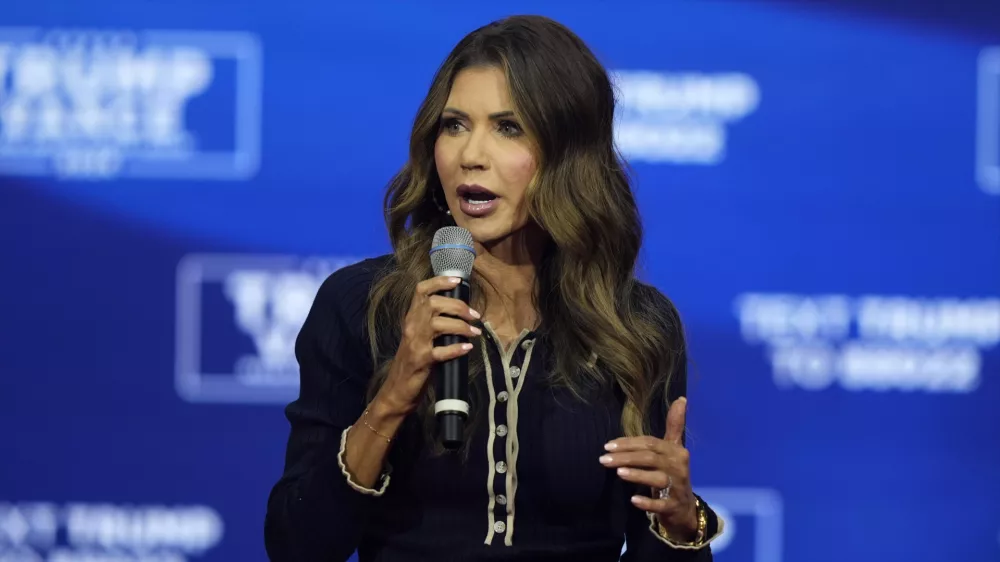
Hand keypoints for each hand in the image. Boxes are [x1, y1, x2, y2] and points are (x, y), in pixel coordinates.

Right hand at [375, 276, 481, 415]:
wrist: (397, 389)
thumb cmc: (412, 362)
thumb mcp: (419, 337)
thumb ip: (432, 322)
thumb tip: (461, 310)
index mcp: (411, 319)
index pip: (421, 291)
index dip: (439, 282)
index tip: (457, 281)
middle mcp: (411, 328)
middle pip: (433, 304)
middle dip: (458, 306)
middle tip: (475, 315)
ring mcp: (415, 345)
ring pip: (438, 325)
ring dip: (461, 326)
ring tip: (475, 332)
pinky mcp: (421, 362)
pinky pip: (440, 352)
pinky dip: (456, 349)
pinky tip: (467, 348)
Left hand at [600, 397, 698, 540]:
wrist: (684, 508)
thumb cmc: (672, 472)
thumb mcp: (674, 448)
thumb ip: (675, 425)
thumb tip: (681, 399)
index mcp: (676, 451)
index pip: (650, 443)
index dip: (629, 442)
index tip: (607, 445)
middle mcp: (678, 467)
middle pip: (650, 458)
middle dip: (626, 457)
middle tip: (603, 459)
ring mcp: (677, 487)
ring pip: (657, 479)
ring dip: (637, 475)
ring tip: (618, 472)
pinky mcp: (674, 505)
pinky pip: (661, 504)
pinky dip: (648, 502)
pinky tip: (633, 500)